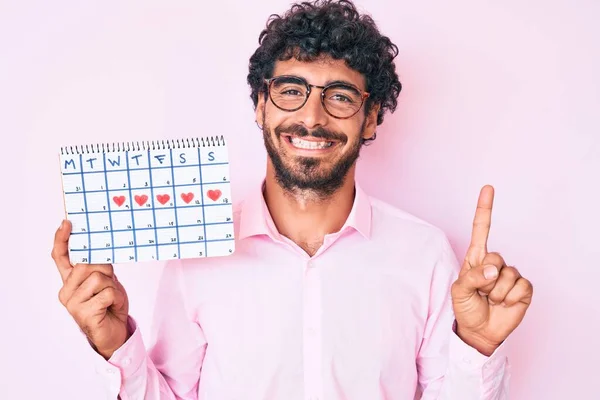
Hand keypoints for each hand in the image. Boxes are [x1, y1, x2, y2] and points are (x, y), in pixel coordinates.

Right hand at [51, 220, 129, 358]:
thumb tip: (98, 247)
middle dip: (106, 271)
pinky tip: (110, 307)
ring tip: (110, 299)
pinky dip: (115, 298)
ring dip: (112, 286)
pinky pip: (106, 293)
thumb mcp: (106, 280)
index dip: (62, 239)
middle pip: (88, 264)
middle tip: (110, 285)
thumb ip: (97, 266)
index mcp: (70, 280)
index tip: (67, 222)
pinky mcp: (82, 314)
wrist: (115, 332)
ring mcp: (72, 303)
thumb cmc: (110, 304)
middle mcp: (66, 290)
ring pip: (98, 278)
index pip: (61, 257)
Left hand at [451, 185, 532, 355]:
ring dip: (497, 292)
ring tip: (491, 300)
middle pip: (495, 258)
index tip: (488, 188)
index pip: (481, 230)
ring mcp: (510, 275)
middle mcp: (494, 263)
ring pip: (508, 275)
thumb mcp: (459, 291)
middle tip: (481, 292)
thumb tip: (494, 270)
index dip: (484, 209)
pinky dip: (510, 299)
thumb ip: (472, 277)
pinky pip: (520, 287)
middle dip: (485, 279)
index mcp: (476, 258)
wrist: (479, 331)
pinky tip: (505, 304)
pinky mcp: (523, 288)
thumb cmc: (466, 307)